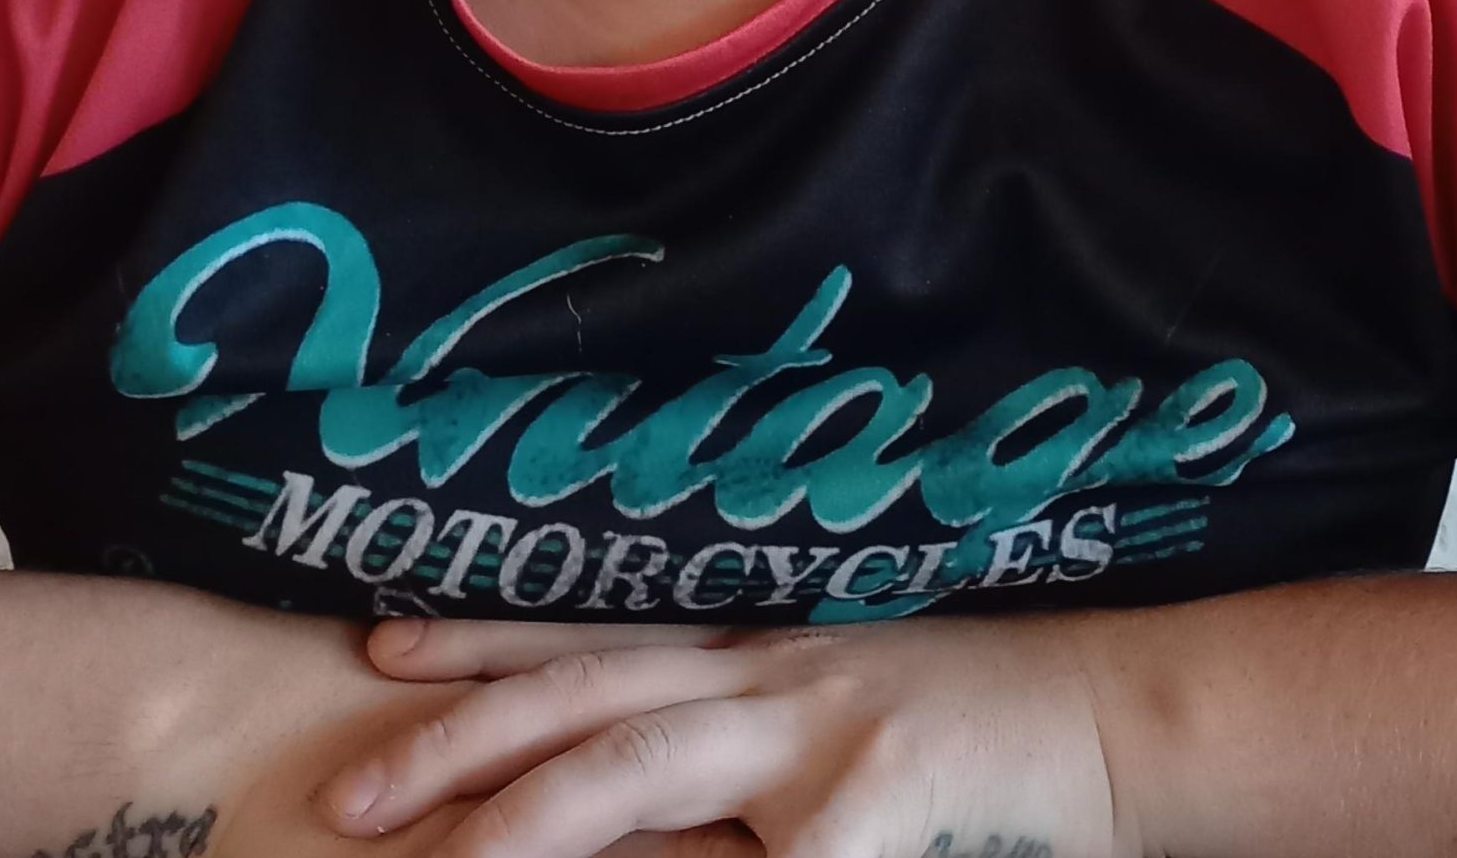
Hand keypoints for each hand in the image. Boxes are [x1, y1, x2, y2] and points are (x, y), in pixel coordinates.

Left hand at [315, 617, 1125, 857]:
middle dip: (457, 742)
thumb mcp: (826, 732)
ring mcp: (815, 742)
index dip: (478, 640)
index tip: (374, 644)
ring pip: (643, 764)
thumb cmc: (963, 736)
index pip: (585, 638)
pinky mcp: (869, 816)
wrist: (1111, 722)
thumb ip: (723, 764)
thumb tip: (602, 805)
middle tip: (345, 791)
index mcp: (747, 654)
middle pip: (583, 699)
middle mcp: (764, 677)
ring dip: (529, 817)